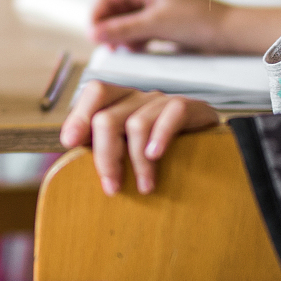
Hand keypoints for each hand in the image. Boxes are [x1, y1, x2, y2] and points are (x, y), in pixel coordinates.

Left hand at [59, 80, 220, 195]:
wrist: (211, 147)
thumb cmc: (161, 153)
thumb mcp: (127, 151)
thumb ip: (104, 150)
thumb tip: (70, 162)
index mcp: (120, 103)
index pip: (95, 93)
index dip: (79, 115)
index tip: (69, 143)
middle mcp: (138, 98)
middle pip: (108, 118)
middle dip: (106, 156)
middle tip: (112, 187)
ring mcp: (162, 101)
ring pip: (137, 124)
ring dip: (137, 162)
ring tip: (145, 187)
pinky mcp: (190, 107)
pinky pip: (171, 115)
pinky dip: (161, 137)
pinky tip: (157, 156)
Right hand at [90, 0, 228, 51]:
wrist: (228, 32)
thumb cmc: (196, 22)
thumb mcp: (155, 25)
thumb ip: (122, 30)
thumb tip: (93, 34)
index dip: (96, 15)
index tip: (94, 37)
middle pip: (114, 8)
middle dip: (109, 27)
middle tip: (110, 47)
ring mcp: (154, 5)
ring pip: (124, 20)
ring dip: (121, 35)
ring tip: (126, 49)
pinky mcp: (161, 20)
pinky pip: (137, 28)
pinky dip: (134, 39)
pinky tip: (139, 49)